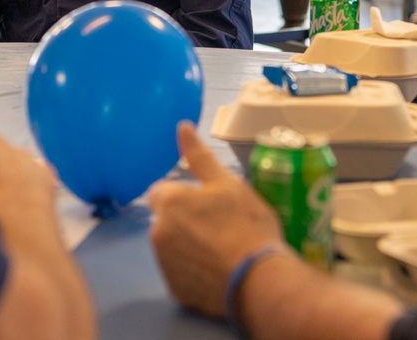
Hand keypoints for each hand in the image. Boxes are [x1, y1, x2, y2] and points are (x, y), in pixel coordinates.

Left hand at [147, 122, 286, 317]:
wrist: (259, 279)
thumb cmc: (246, 223)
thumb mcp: (228, 183)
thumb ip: (200, 156)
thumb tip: (182, 126)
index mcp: (169, 202)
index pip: (161, 191)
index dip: (184, 196)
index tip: (207, 203)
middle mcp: (157, 233)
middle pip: (166, 221)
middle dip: (184, 221)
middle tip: (219, 226)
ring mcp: (164, 265)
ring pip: (171, 247)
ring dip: (187, 246)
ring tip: (222, 250)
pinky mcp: (175, 291)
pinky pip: (180, 274)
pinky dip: (193, 271)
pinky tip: (218, 271)